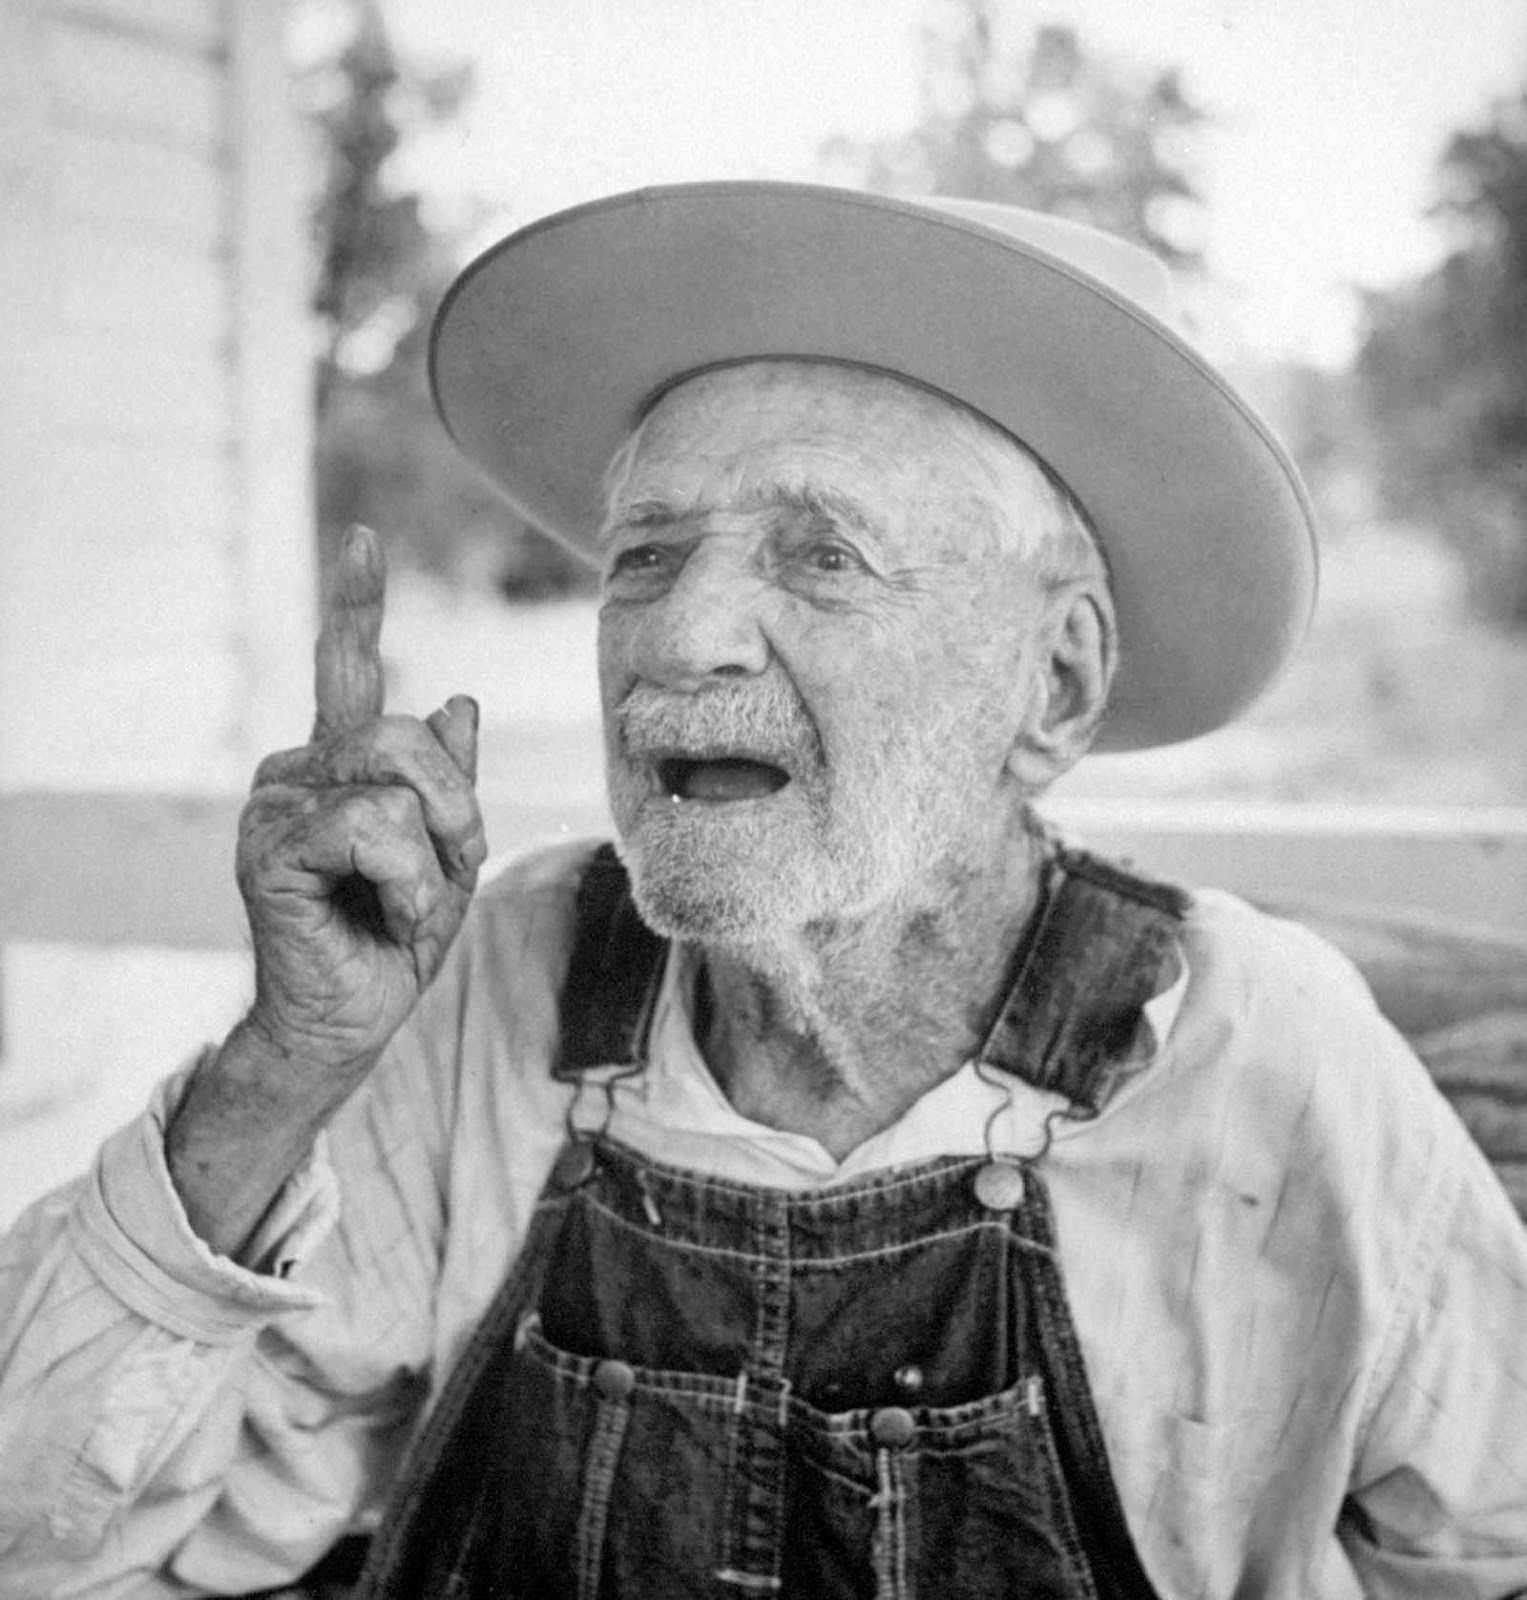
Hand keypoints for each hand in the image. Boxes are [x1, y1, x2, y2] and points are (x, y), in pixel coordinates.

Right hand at [235, 524, 486, 1075]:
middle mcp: (298, 771)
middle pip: (403, 734)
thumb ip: (448, 781)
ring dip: (432, 856)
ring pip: (394, 783)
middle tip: (443, 871)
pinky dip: (406, 882)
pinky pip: (371, 828)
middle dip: (453, 808)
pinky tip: (385, 917)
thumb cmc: (395, 936)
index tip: (363, 539)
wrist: (354, 1018)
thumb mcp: (446, 852)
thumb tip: (457, 700)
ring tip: (404, 902)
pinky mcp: (269, 847)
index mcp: (339, 764)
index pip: (347, 671)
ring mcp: (275, 805)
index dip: (354, 604)